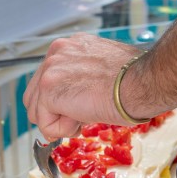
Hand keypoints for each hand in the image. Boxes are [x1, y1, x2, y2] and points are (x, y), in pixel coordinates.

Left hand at [24, 34, 145, 138]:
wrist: (142, 82)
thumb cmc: (134, 79)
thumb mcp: (101, 71)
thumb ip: (80, 79)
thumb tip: (73, 97)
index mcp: (69, 47)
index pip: (46, 81)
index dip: (58, 103)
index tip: (77, 108)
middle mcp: (56, 53)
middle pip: (34, 97)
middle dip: (54, 114)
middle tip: (81, 115)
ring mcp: (50, 70)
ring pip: (37, 113)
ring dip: (60, 122)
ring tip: (85, 114)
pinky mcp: (49, 90)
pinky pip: (46, 125)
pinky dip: (64, 130)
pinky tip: (83, 117)